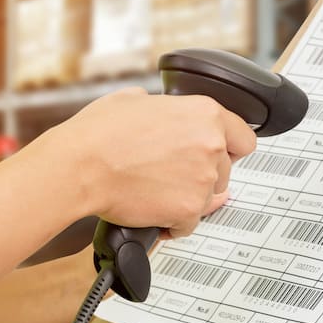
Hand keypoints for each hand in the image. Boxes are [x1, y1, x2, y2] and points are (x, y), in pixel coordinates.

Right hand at [41, 87, 256, 237]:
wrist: (78, 167)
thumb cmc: (98, 134)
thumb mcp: (135, 99)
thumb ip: (165, 107)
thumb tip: (165, 111)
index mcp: (204, 112)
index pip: (244, 138)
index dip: (229, 148)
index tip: (221, 156)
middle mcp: (211, 144)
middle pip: (226, 170)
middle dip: (202, 174)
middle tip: (171, 173)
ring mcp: (203, 179)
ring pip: (208, 197)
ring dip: (187, 197)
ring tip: (154, 189)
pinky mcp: (189, 209)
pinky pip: (190, 223)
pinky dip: (173, 222)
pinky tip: (153, 210)